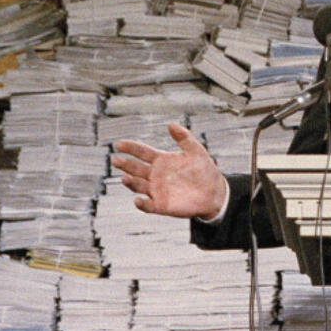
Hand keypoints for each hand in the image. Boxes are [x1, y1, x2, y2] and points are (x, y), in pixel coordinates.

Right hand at [111, 122, 226, 219]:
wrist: (214, 192)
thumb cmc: (204, 170)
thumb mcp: (195, 151)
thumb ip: (183, 138)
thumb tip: (171, 124)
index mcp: (161, 161)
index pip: (142, 152)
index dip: (130, 148)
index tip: (119, 144)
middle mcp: (155, 175)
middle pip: (136, 169)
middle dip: (125, 164)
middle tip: (115, 159)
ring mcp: (157, 190)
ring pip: (138, 186)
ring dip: (131, 182)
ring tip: (125, 177)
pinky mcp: (162, 205)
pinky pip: (148, 205)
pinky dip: (142, 204)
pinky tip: (138, 200)